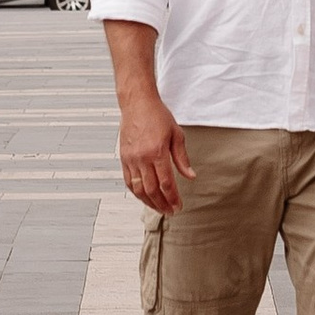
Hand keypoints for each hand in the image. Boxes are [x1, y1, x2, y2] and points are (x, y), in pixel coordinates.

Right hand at [118, 88, 195, 211]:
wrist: (137, 103)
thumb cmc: (157, 115)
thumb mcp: (176, 134)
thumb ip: (182, 158)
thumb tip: (190, 176)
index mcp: (157, 152)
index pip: (166, 183)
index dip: (173, 198)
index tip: (178, 206)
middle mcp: (142, 158)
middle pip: (152, 190)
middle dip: (162, 204)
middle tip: (170, 212)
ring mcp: (131, 159)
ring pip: (138, 189)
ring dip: (149, 202)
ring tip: (158, 208)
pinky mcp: (123, 158)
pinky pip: (128, 181)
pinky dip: (136, 193)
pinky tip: (144, 197)